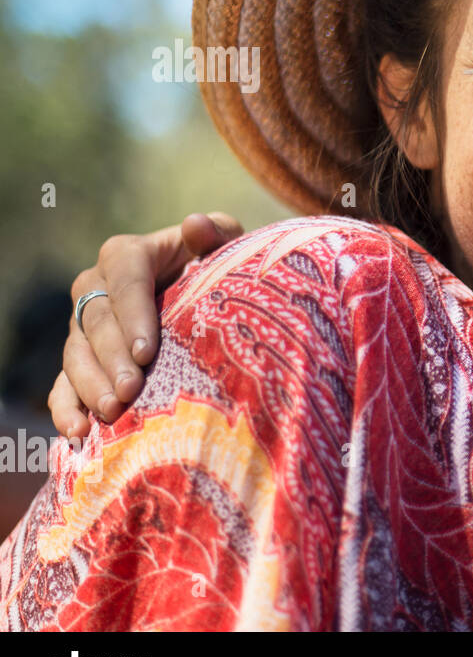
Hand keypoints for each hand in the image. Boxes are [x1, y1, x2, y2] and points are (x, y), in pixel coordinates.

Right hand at [48, 212, 244, 437]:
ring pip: (75, 353)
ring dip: (89, 386)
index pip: (125, 280)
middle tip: (129, 392)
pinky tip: (79, 431)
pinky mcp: (82, 358)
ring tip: (111, 413)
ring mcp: (84, 325)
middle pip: (96, 321)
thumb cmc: (219, 265)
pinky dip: (67, 407)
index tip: (147, 352)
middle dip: (112, 359)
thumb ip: (215, 235)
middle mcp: (96, 286)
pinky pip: (64, 382)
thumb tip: (195, 224)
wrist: (207, 294)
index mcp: (127, 255)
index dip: (133, 316)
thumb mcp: (225, 245)